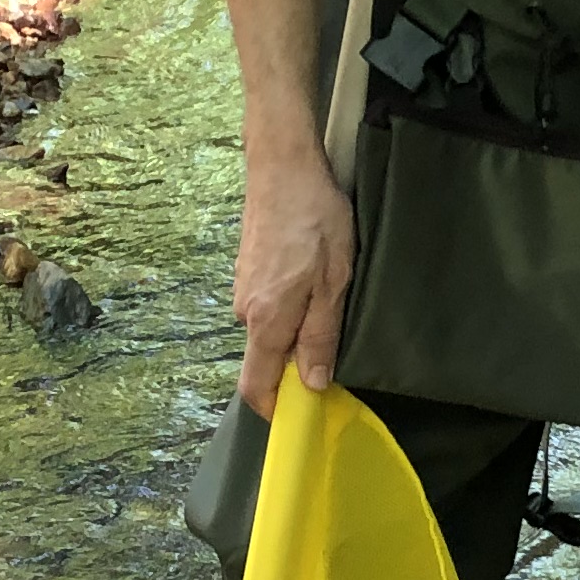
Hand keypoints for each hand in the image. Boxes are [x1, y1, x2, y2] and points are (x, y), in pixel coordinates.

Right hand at [233, 142, 354, 417]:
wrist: (283, 164)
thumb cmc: (315, 219)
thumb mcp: (334, 281)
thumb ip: (320, 336)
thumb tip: (311, 385)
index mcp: (266, 320)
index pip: (256, 387)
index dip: (277, 410)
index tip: (307, 415)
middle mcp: (245, 311)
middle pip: (265, 361)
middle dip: (295, 368)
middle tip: (336, 352)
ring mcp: (243, 290)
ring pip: (269, 332)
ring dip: (296, 333)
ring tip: (330, 304)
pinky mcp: (247, 272)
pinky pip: (267, 308)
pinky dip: (289, 310)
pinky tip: (313, 283)